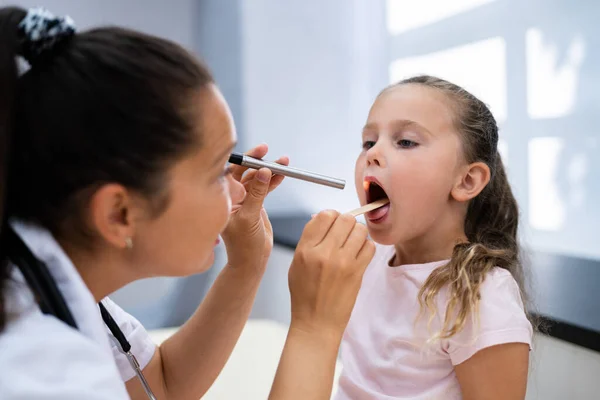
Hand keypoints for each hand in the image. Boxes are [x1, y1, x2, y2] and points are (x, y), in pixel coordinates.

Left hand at [221, 144, 288, 271]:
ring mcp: (244, 199)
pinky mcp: (255, 204)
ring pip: (257, 179)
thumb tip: (263, 171)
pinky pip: (264, 188)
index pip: (231, 171)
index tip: (258, 153)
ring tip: (285, 164)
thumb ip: (257, 193)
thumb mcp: (250, 217)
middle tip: (271, 154)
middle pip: (245, 171)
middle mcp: (232, 196)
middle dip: (259, 162)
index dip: (244, 159)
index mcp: (223, 197)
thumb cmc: (243, 244)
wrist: (251, 260)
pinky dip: (273, 181)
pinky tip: (283, 176)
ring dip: (270, 171)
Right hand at [288, 211, 375, 337]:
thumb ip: (309, 240)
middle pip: (345, 219)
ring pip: (360, 230)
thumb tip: (323, 218)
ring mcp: (342, 262)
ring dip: (358, 234)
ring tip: (352, 244)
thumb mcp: (297, 264)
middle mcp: (323, 253)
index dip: (331, 216)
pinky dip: (366, 247)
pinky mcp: (357, 272)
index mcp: (305, 249)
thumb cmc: (305, 294)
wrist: (316, 323)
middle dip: (346, 223)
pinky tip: (358, 255)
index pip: (323, 216)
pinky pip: (370, 246)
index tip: (333, 224)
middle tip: (344, 234)